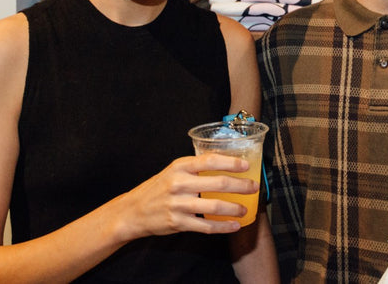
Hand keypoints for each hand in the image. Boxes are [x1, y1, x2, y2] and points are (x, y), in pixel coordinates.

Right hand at [113, 154, 258, 241]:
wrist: (133, 211)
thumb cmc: (158, 188)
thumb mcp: (173, 170)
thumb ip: (196, 167)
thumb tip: (226, 161)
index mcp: (180, 166)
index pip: (210, 160)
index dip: (231, 162)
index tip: (246, 166)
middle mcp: (179, 183)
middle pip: (218, 184)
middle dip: (241, 186)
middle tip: (253, 187)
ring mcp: (178, 204)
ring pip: (215, 207)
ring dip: (235, 209)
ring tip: (245, 209)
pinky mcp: (178, 223)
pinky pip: (206, 226)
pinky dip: (223, 227)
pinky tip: (234, 226)